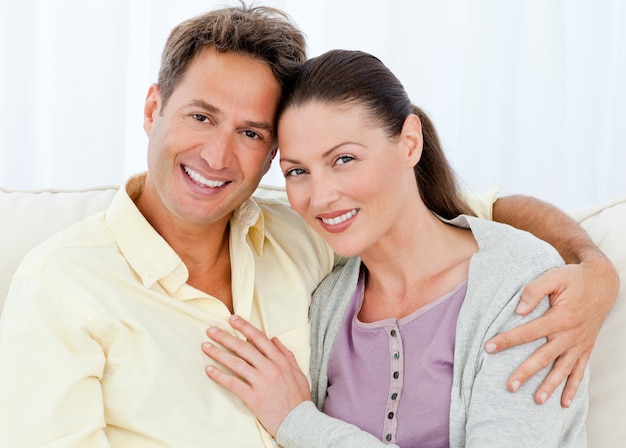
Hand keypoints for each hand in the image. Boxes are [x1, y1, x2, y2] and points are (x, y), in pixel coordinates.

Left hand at [202, 315, 311, 435]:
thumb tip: (274, 339)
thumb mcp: (298, 371)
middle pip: (244, 348)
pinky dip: (220, 376)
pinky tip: (209, 370)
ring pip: (236, 363)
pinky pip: (233, 383)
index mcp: (281, 360)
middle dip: (226, 337)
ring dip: (219, 353)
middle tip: (211, 330)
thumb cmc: (299, 398)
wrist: (299, 422)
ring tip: (206, 347)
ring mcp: (261, 382)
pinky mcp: (254, 397)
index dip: (245, 327)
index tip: (232, 319)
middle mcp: (270, 368)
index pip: (259, 338)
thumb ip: (286, 354)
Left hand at [485, 257, 617, 406]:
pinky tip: (564, 402)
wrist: (603, 282)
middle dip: (526, 372)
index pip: (528, 332)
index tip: (489, 347)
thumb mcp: (554, 276)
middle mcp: (571, 334)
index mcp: (560, 317)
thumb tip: (519, 310)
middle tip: (510, 386)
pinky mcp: (587, 347)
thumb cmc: (574, 278)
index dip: (507, 340)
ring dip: (550, 386)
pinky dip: (573, 387)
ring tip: (537, 400)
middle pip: (544, 357)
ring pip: (563, 369)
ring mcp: (580, 343)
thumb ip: (534, 290)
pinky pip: (580, 371)